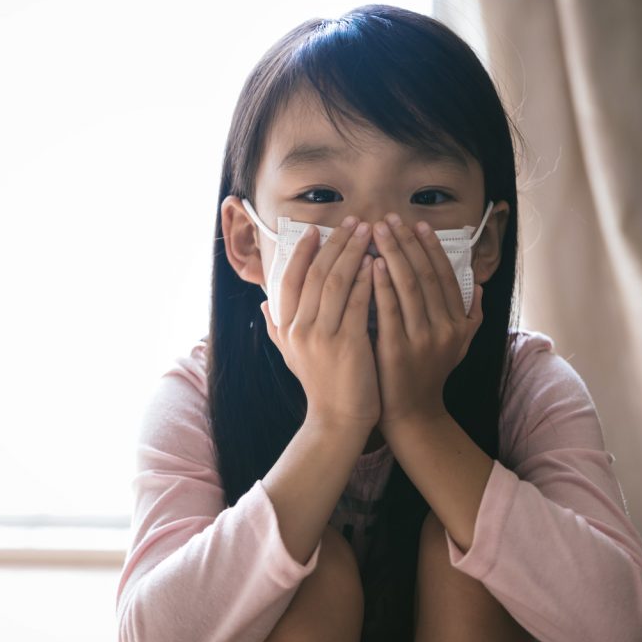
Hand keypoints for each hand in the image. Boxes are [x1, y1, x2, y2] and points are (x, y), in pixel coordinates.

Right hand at [259, 216, 380, 434]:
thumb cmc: (320, 385)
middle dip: (335, 243)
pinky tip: (377, 262)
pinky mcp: (347, 344)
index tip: (317, 230)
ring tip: (368, 232)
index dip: (303, 252)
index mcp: (286, 327)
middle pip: (315, 273)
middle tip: (353, 221)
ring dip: (353, 253)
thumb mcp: (291, 355)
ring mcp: (321, 336)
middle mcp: (298, 329)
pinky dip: (366, 280)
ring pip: (335, 282)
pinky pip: (356, 303)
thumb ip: (278, 328)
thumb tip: (264, 304)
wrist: (337, 420)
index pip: (290, 279)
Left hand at [370, 212, 483, 430]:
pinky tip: (371, 263)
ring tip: (377, 230)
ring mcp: (423, 340)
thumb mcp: (458, 346)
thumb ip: (470, 316)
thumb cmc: (428, 374)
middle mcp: (446, 329)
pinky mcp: (398, 350)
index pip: (446, 276)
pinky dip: (381, 285)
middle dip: (408, 244)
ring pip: (410, 288)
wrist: (412, 415)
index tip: (417, 225)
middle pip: (426, 276)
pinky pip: (390, 310)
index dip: (431, 249)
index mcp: (459, 324)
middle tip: (390, 218)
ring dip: (393, 255)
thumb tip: (479, 286)